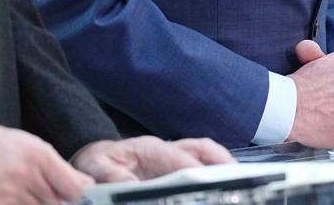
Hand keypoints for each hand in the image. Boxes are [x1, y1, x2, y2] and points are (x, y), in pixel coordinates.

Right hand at [0, 120, 91, 204]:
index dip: (77, 195)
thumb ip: (60, 168)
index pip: (74, 189)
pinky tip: (10, 198)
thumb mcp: (33, 146)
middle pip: (56, 203)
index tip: (75, 196)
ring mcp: (8, 194)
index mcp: (39, 156)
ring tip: (21, 191)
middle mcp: (25, 176)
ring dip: (34, 204)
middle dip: (53, 200)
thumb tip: (85, 185)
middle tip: (38, 190)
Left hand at [72, 135, 232, 182]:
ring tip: (238, 180)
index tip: (203, 180)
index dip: (193, 169)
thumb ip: (112, 176)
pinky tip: (223, 182)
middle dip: (220, 162)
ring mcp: (173, 156)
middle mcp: (167, 149)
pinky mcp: (175, 165)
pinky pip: (202, 162)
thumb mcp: (97, 168)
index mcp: (150, 148)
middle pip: (201, 150)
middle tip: (236, 176)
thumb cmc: (98, 162)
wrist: (95, 158)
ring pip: (206, 153)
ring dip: (223, 164)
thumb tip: (129, 186)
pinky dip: (216, 168)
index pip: (179, 157)